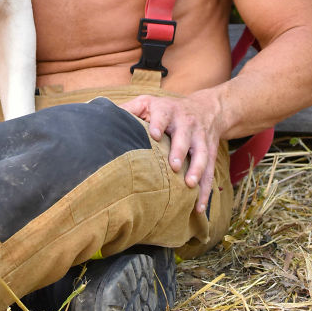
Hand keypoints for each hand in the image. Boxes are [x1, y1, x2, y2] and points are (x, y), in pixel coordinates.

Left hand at [118, 92, 224, 212]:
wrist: (205, 108)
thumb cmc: (167, 109)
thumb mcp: (148, 103)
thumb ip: (128, 110)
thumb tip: (101, 118)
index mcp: (168, 111)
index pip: (163, 115)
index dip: (159, 124)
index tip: (156, 135)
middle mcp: (186, 123)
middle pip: (184, 136)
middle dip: (180, 151)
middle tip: (174, 166)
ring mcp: (200, 139)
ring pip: (201, 154)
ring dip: (197, 170)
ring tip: (190, 184)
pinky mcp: (210, 153)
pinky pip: (209, 172)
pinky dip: (205, 190)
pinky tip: (199, 207)